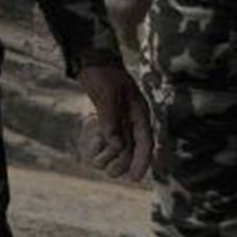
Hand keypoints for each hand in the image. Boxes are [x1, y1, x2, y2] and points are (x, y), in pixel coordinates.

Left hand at [78, 63, 152, 181]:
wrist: (91, 58)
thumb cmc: (103, 74)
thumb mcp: (107, 95)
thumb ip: (111, 120)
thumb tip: (116, 146)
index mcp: (139, 112)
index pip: (145, 142)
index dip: (142, 162)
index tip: (135, 178)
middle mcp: (132, 118)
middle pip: (132, 147)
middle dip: (123, 162)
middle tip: (110, 173)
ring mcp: (120, 117)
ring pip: (119, 144)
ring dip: (110, 156)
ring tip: (97, 163)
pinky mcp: (108, 116)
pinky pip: (108, 136)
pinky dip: (102, 145)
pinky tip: (93, 151)